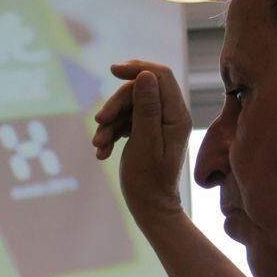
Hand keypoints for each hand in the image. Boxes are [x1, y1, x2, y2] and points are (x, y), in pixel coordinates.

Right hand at [92, 61, 192, 224]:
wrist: (149, 208)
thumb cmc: (149, 180)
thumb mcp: (144, 142)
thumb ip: (146, 108)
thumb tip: (145, 75)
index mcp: (177, 115)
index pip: (161, 76)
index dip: (137, 68)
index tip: (113, 70)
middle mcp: (170, 116)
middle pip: (139, 91)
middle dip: (116, 104)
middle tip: (99, 123)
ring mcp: (157, 124)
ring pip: (128, 107)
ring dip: (109, 123)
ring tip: (99, 145)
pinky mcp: (144, 132)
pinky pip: (124, 121)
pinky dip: (110, 133)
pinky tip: (102, 152)